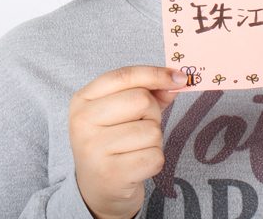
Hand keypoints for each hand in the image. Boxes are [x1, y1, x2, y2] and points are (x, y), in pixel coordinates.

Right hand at [69, 66, 185, 218]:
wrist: (97, 189)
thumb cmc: (113, 142)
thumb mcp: (121, 112)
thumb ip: (147, 92)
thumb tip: (175, 82)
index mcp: (82, 99)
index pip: (124, 76)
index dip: (155, 74)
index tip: (179, 78)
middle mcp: (82, 122)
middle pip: (141, 100)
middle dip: (153, 113)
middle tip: (141, 127)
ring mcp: (94, 149)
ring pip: (152, 130)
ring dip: (154, 141)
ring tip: (135, 149)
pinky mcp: (112, 174)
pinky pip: (155, 156)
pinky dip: (154, 161)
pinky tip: (137, 165)